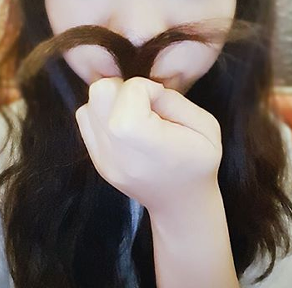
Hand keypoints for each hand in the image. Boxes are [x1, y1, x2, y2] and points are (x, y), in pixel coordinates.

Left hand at [75, 77, 221, 214]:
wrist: (181, 204)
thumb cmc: (199, 163)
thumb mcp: (206, 126)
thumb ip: (173, 99)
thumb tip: (143, 89)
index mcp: (146, 144)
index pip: (128, 91)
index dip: (147, 87)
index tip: (161, 103)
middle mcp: (116, 152)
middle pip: (100, 92)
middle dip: (124, 90)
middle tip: (144, 106)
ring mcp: (101, 159)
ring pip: (89, 104)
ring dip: (112, 103)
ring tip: (135, 117)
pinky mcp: (95, 160)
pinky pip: (86, 121)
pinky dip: (103, 115)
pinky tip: (124, 127)